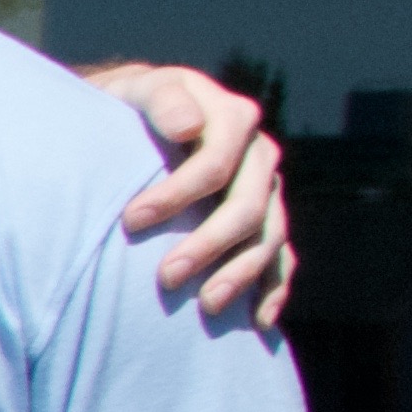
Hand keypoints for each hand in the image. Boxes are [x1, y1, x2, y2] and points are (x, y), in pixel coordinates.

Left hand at [82, 60, 295, 329]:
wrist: (137, 121)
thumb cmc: (130, 108)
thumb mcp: (139, 91)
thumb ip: (162, 101)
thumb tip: (189, 127)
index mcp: (232, 119)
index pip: (215, 162)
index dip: (177, 193)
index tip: (131, 221)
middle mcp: (258, 155)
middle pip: (249, 206)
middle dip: (209, 244)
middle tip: (166, 278)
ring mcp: (266, 191)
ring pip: (269, 236)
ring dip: (241, 273)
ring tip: (206, 306)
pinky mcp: (264, 223)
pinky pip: (281, 259)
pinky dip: (272, 289)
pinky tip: (257, 320)